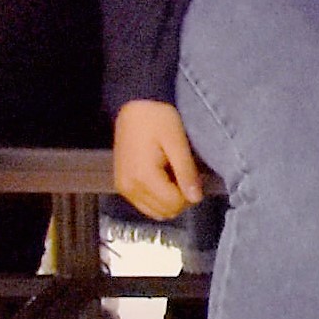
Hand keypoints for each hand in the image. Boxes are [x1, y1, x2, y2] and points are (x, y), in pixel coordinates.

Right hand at [112, 99, 204, 220]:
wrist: (134, 106)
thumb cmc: (158, 119)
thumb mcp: (177, 142)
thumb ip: (186, 172)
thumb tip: (196, 199)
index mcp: (143, 177)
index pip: (174, 204)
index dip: (190, 196)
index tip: (195, 178)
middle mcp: (130, 187)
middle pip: (164, 211)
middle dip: (181, 200)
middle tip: (187, 177)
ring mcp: (124, 188)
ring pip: (154, 211)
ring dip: (169, 201)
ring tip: (175, 177)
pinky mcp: (122, 185)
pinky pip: (144, 204)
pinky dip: (157, 199)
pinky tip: (163, 179)